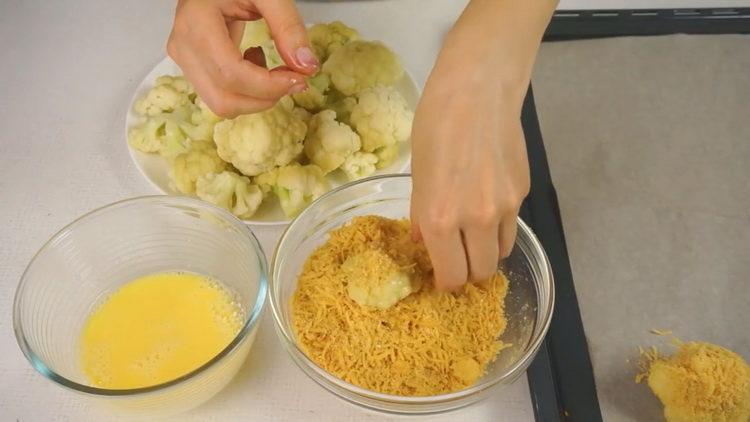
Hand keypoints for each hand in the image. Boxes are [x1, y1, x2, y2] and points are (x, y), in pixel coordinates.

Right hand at [167, 0, 318, 117]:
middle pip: (224, 99)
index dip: (268, 86)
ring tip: (270, 65)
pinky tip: (254, 62)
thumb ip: (288, 25)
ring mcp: (184, 60)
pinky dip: (246, 91)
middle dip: (264, 98)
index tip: (299, 79)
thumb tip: (306, 67)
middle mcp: (184, 48)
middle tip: (291, 77)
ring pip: (221, 104)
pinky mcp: (191, 67)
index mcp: (196, 23)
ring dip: (256, 96)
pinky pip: (220, 95)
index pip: (230, 73)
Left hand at [410, 46, 529, 290]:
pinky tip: (486, 206)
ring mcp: (506, 208)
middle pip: (481, 273)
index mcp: (442, 219)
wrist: (477, 92)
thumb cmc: (434, 127)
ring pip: (500, 253)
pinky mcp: (523, 193)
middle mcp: (477, 221)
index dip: (445, 283)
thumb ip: (422, 215)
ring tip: (471, 236)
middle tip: (456, 260)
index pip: (452, 276)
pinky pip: (511, 225)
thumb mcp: (417, 176)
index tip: (441, 278)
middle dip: (467, 274)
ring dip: (485, 254)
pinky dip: (498, 228)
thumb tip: (423, 241)